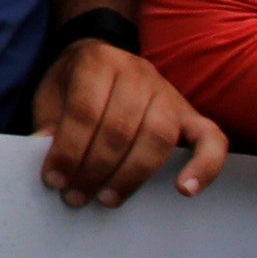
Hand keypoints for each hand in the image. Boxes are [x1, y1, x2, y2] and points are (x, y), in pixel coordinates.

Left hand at [31, 39, 227, 206]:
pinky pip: (211, 139)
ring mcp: (168, 92)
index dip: (69, 149)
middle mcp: (138, 72)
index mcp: (99, 61)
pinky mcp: (191, 114)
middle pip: (121, 127)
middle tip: (75, 196)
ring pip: (158, 137)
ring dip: (131, 175)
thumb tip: (45, 150)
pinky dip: (204, 166)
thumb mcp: (51, 95)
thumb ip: (49, 122)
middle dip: (95, 168)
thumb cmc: (74, 85)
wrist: (103, 58)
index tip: (54, 179)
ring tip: (106, 199)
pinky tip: (184, 190)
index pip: (85, 110)